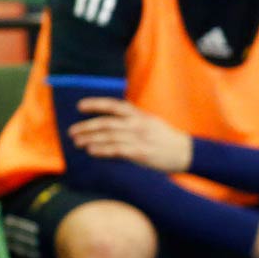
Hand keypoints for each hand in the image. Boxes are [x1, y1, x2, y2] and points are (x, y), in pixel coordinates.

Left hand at [68, 98, 190, 172]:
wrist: (186, 152)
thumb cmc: (167, 139)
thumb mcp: (151, 122)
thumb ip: (134, 119)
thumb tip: (112, 121)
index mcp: (140, 115)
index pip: (114, 105)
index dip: (96, 104)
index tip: (80, 106)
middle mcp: (138, 124)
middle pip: (106, 122)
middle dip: (86, 126)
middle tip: (72, 132)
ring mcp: (139, 138)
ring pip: (109, 136)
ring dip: (90, 138)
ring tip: (77, 142)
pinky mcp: (141, 153)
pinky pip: (117, 150)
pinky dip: (102, 149)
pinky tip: (91, 151)